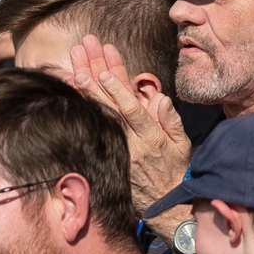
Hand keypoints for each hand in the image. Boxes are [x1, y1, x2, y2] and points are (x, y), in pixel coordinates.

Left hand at [69, 36, 190, 217]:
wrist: (165, 203)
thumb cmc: (176, 170)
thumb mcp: (181, 146)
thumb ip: (171, 120)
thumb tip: (158, 98)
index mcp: (149, 136)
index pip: (130, 108)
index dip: (116, 89)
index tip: (102, 69)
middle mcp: (129, 140)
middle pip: (109, 102)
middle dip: (95, 72)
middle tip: (82, 49)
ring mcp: (116, 147)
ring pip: (98, 111)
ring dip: (85, 86)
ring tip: (73, 65)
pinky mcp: (109, 153)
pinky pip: (93, 126)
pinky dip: (83, 108)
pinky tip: (72, 91)